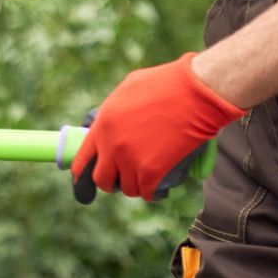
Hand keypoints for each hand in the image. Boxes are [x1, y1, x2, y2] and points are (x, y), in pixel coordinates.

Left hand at [70, 53, 247, 202]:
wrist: (195, 92)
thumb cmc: (166, 83)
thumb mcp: (128, 88)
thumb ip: (115, 110)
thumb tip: (113, 123)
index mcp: (103, 125)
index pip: (82, 160)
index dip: (84, 171)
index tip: (88, 177)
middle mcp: (111, 146)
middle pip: (101, 179)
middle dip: (111, 181)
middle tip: (123, 176)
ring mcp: (130, 161)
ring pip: (126, 189)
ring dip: (135, 186)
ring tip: (145, 179)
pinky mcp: (152, 172)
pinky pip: (146, 193)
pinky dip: (153, 193)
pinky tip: (158, 189)